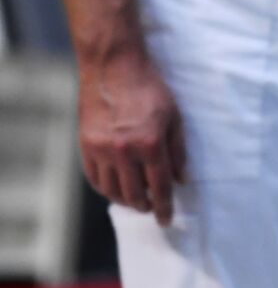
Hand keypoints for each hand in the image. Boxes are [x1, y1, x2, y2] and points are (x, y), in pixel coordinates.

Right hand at [78, 50, 185, 226]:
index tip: (166, 220)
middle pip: (134, 194)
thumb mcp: (175, 118)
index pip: (159, 188)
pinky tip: (114, 188)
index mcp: (150, 145)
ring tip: (134, 201)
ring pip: (111, 190)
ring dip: (124, 200)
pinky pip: (93, 177)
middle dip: (144, 206)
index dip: (164, 207)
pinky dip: (104, 188)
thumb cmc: (150, 90)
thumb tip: (181, 180)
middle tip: (150, 208)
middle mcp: (124, 151)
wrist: (113, 67)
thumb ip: (178, 152)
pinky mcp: (86, 143)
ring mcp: (101, 149)